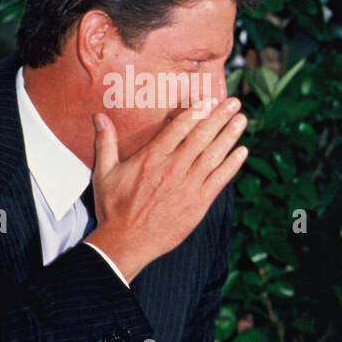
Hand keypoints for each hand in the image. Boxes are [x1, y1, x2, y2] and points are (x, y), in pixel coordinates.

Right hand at [86, 97, 247, 282]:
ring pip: (214, 155)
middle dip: (219, 117)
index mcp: (151, 157)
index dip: (197, 112)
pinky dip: (232, 165)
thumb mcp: (104, 172)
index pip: (179, 128)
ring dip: (229, 135)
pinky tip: (242, 151)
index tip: (210, 100)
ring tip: (242, 119)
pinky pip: (220, 180)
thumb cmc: (114, 207)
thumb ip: (105, 142)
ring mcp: (188, 185)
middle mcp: (173, 168)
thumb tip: (99, 116)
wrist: (126, 241)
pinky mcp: (199, 203)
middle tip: (234, 102)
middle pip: (201, 136)